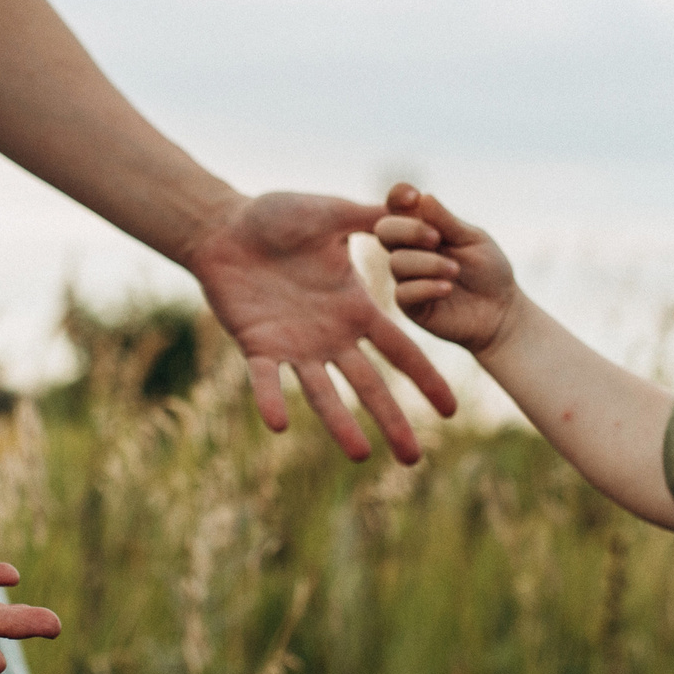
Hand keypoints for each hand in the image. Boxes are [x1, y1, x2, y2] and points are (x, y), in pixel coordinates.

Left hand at [184, 191, 457, 463]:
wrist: (224, 226)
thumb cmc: (276, 216)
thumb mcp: (332, 213)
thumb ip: (371, 217)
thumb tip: (419, 214)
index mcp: (355, 309)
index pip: (399, 351)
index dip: (424, 380)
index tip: (449, 412)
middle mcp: (330, 336)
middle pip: (369, 385)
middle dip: (392, 421)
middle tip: (413, 459)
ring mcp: (294, 346)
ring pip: (322, 393)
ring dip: (340, 424)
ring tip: (360, 455)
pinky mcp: (257, 346)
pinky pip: (264, 380)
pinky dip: (270, 400)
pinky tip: (278, 424)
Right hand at [375, 184, 519, 355]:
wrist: (501, 311)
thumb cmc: (488, 271)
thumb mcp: (473, 239)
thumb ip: (447, 222)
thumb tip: (423, 197)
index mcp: (423, 227)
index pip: (397, 205)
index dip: (398, 196)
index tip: (414, 197)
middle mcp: (409, 250)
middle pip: (385, 230)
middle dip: (409, 230)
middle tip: (436, 238)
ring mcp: (407, 278)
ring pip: (397, 262)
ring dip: (428, 263)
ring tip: (455, 270)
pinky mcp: (411, 306)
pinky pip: (404, 293)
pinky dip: (426, 287)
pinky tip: (447, 289)